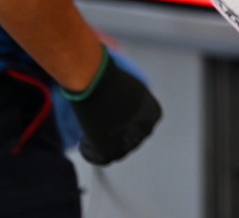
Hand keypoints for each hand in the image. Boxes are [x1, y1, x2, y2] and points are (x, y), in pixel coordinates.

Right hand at [61, 49, 162, 164]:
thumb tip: (128, 118)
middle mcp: (145, 129)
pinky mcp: (109, 148)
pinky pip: (101, 159)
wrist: (97, 81)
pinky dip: (91, 151)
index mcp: (154, 114)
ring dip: (105, 145)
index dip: (128, 127)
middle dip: (117, 136)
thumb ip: (135, 106)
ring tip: (91, 134)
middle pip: (131, 141)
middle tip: (101, 128)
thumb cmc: (111, 80)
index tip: (115, 123)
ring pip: (117, 152)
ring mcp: (128, 141)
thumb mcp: (133, 90)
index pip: (143, 128)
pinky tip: (84, 140)